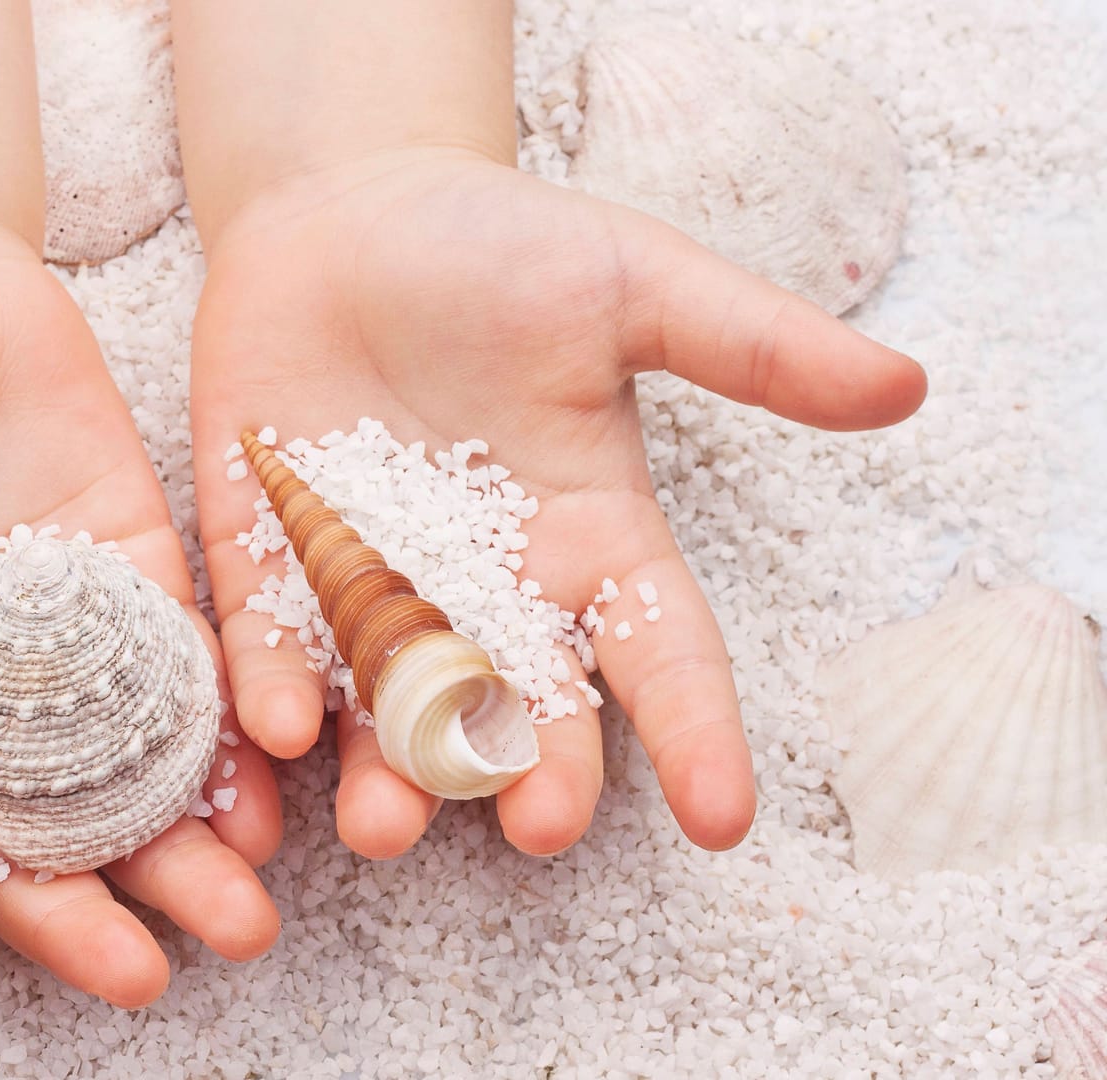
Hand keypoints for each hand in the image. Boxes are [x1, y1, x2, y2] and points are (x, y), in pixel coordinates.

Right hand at [0, 219, 281, 1006]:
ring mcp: (48, 639)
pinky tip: (275, 795)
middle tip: (144, 974)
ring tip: (245, 918)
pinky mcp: (131, 579)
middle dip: (71, 907)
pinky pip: (183, 680)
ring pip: (113, 776)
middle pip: (7, 828)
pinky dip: (225, 742)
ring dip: (175, 849)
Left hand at [189, 148, 925, 858]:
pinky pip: (269, 635)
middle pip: (516, 705)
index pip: (654, 650)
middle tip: (538, 827)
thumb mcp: (634, 285)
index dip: (692, 732)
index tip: (723, 815)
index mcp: (585, 539)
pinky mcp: (268, 554)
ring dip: (386, 770)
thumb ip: (750, 346)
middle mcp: (481, 587)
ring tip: (385, 826)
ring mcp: (370, 581)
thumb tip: (906, 385)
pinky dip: (272, 683)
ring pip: (385, 702)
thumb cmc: (502, 247)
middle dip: (530, 773)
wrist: (350, 210)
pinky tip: (276, 728)